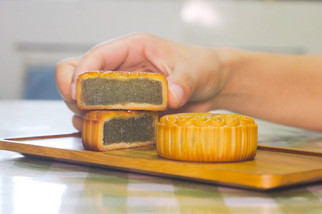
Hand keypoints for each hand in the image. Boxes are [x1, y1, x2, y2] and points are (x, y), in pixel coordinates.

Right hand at [55, 33, 228, 130]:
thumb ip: (182, 83)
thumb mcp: (194, 73)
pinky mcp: (126, 106)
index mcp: (132, 48)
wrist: (211, 84)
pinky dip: (99, 126)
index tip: (78, 95)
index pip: (95, 56)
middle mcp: (121, 66)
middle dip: (76, 95)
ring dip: (85, 114)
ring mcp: (121, 87)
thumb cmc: (202, 67)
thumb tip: (170, 96)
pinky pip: (102, 115)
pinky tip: (108, 133)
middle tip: (87, 113)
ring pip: (85, 98)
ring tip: (99, 126)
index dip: (81, 74)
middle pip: (78, 75)